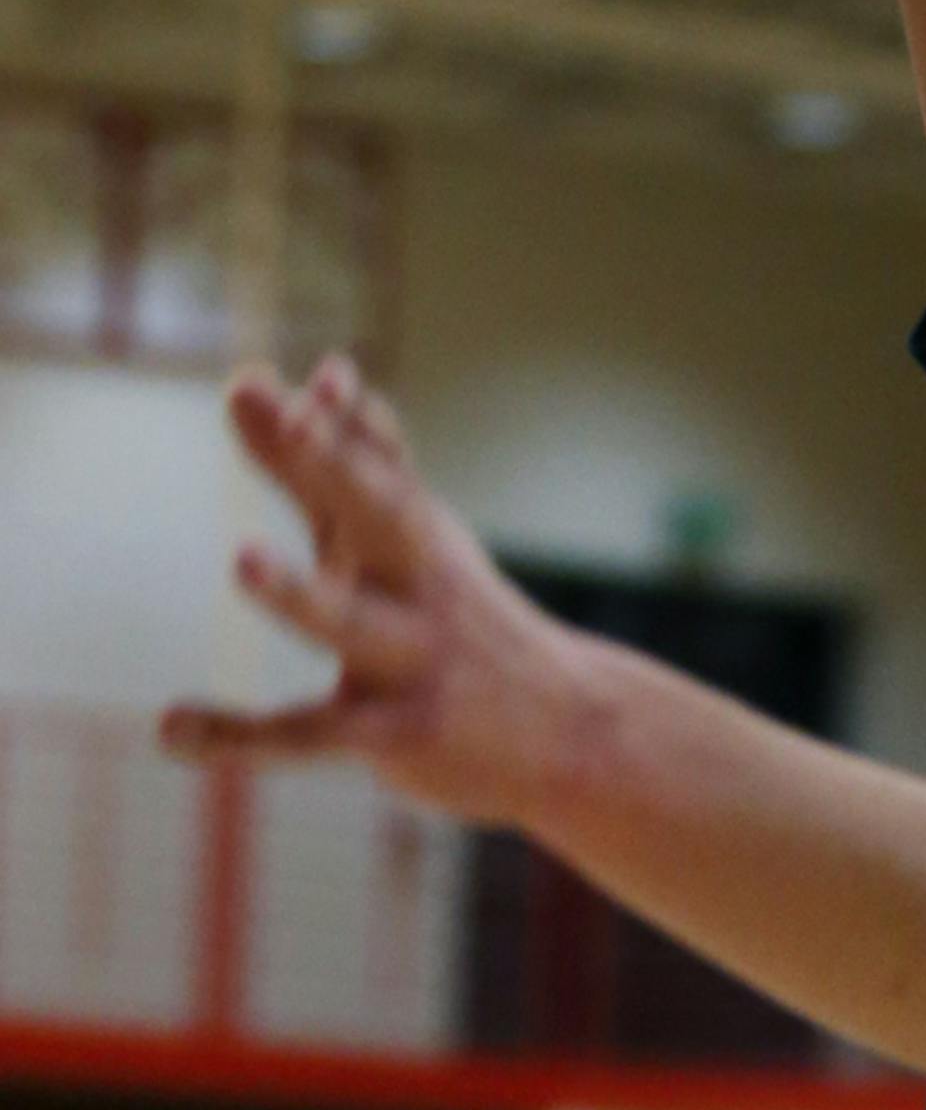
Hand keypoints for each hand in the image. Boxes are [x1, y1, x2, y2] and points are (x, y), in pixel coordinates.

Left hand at [160, 356, 591, 828]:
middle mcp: (421, 580)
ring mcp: (413, 656)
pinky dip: (239, 736)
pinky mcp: (397, 732)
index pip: (386, 460)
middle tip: (303, 418)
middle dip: (343, 465)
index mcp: (416, 528)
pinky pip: (311, 734)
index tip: (326, 373)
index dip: (354, 417)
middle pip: (384, 514)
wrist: (569, 728)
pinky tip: (171, 728)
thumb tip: (245, 378)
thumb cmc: (452, 616)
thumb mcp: (392, 540)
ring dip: (298, 592)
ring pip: (350, 622)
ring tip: (239, 559)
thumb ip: (311, 464)